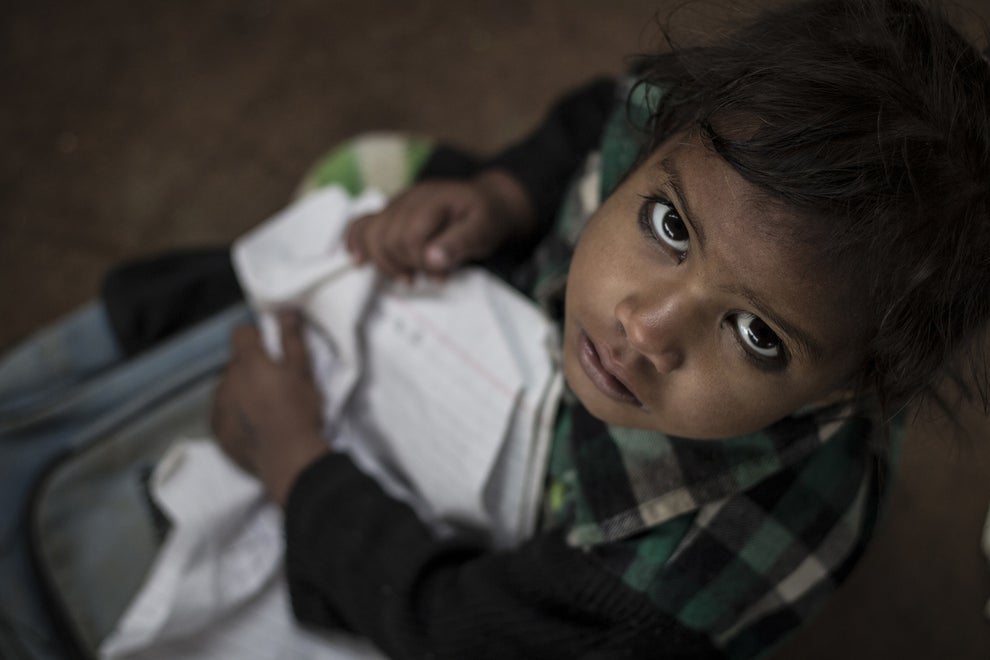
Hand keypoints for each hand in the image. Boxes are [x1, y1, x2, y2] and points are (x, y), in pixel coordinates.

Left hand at [211, 312, 327, 506]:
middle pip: (234, 363)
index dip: (255, 337)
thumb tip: (285, 311)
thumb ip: (291, 339)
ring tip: (263, 408)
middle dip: (249, 367)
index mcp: (248, 362)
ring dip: (239, 390)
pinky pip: (221, 413)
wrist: (289, 458)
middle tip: (273, 383)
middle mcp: (227, 380)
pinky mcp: (217, 430)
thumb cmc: (300, 411)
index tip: (269, 349)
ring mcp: (218, 407)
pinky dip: (233, 414)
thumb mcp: (303, 372)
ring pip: (226, 388)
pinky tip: (252, 425)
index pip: (240, 334)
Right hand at [345, 169, 534, 280]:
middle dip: (407, 264)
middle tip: (433, 277)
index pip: (411, 238)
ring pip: (371, 234)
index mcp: (433, 199)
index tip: (443, 276)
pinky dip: (357, 243)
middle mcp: (410, 197)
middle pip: (387, 238)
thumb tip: (432, 259)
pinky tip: (359, 260)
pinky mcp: (390, 213)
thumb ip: (459, 243)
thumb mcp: (483, 231)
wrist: (487, 204)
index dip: (423, 263)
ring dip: (386, 262)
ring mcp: (397, 203)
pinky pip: (362, 224)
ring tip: (408, 277)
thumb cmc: (486, 219)